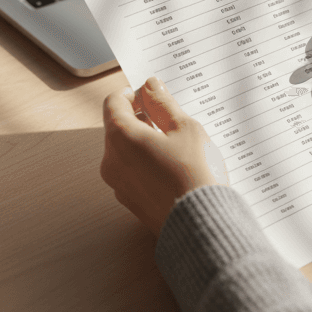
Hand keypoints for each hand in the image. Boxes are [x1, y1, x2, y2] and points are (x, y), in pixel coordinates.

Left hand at [101, 76, 217, 235]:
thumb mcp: (185, 128)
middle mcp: (111, 161)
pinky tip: (175, 169)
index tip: (153, 96)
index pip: (114, 102)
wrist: (200, 226)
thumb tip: (150, 86)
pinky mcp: (130, 202)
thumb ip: (163, 104)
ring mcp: (118, 185)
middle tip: (171, 120)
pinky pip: (134, 174)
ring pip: (126, 152)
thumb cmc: (195, 174)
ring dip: (146, 143)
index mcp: (120, 137)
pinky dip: (148, 165)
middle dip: (141, 119)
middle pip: (118, 128)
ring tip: (178, 147)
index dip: (133, 93)